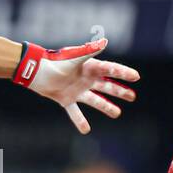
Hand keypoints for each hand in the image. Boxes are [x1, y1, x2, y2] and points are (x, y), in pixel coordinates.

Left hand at [14, 37, 138, 133]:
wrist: (35, 72)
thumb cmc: (55, 62)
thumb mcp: (74, 58)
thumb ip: (89, 51)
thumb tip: (105, 41)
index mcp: (90, 67)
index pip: (110, 70)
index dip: (123, 73)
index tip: (136, 77)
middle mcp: (85, 79)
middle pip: (106, 86)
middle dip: (119, 91)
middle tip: (132, 96)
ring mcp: (77, 90)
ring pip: (95, 100)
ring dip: (106, 107)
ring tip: (117, 113)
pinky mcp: (66, 100)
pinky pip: (75, 112)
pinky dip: (80, 121)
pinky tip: (86, 130)